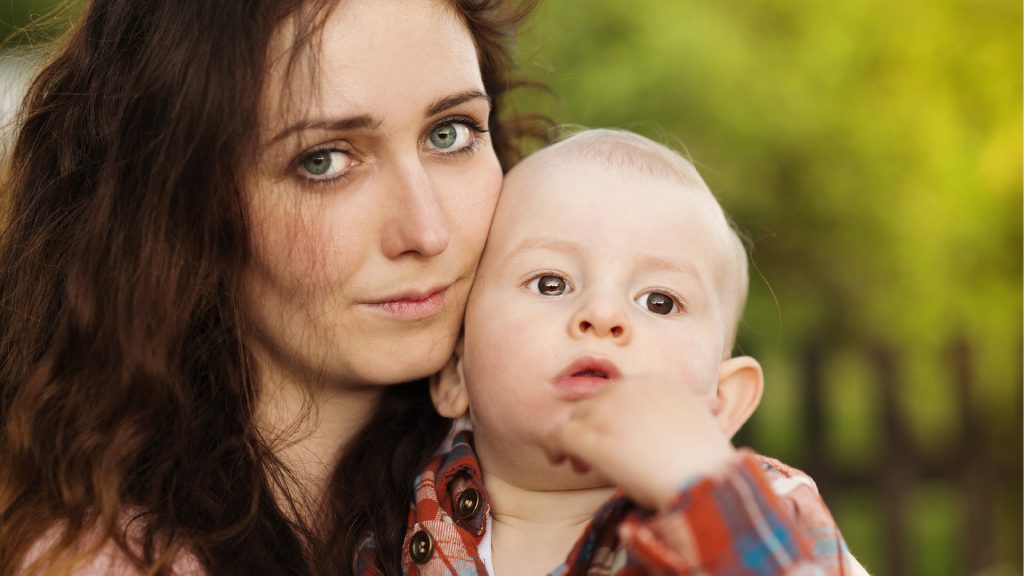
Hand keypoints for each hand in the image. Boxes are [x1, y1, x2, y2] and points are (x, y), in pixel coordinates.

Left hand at [544, 375, 734, 510]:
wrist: (703, 481)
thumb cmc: (707, 462)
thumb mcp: (704, 424)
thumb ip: (695, 410)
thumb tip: (711, 405)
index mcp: (657, 383)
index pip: (621, 392)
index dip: (614, 415)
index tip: (620, 437)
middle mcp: (629, 388)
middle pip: (595, 401)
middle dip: (592, 427)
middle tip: (592, 458)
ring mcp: (607, 410)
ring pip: (576, 416)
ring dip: (575, 440)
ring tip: (579, 466)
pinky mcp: (590, 436)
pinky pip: (560, 434)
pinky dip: (556, 447)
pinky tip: (561, 461)